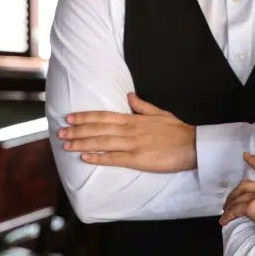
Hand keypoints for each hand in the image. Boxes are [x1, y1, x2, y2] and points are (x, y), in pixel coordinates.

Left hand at [56, 93, 196, 171]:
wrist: (194, 146)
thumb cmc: (178, 130)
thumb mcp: (160, 113)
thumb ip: (142, 106)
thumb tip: (129, 96)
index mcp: (135, 119)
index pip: (104, 116)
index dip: (85, 116)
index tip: (70, 117)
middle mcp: (130, 130)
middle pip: (98, 128)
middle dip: (77, 130)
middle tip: (60, 132)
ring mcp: (133, 144)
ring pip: (102, 142)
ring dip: (82, 143)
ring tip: (66, 144)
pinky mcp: (138, 159)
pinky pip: (114, 159)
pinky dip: (98, 157)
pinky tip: (85, 158)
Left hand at [219, 153, 254, 253]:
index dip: (254, 162)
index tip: (246, 155)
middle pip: (245, 186)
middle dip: (234, 193)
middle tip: (229, 201)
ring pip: (238, 198)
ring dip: (229, 205)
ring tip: (225, 213)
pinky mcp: (252, 207)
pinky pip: (234, 210)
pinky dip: (227, 216)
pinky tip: (224, 221)